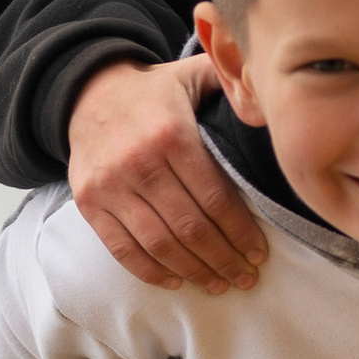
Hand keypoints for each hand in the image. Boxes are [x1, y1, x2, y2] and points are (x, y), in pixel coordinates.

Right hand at [68, 53, 268, 292]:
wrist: (85, 91)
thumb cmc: (153, 91)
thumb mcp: (194, 74)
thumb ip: (233, 83)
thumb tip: (273, 101)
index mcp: (172, 134)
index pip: (215, 198)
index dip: (241, 232)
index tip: (259, 253)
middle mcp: (139, 162)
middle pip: (191, 227)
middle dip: (223, 259)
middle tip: (246, 277)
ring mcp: (110, 186)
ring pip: (159, 244)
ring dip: (193, 271)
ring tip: (218, 284)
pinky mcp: (89, 203)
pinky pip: (121, 248)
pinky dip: (150, 271)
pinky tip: (175, 281)